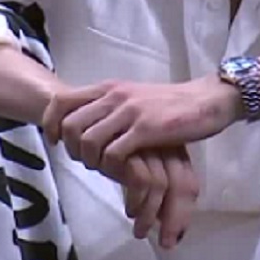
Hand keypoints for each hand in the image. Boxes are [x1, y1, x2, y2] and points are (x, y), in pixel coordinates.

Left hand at [43, 77, 240, 171]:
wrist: (208, 100)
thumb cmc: (172, 105)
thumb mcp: (134, 99)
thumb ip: (109, 107)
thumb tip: (85, 124)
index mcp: (108, 88)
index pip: (61, 101)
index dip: (51, 125)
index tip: (58, 142)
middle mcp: (114, 96)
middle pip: (70, 126)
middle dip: (73, 150)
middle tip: (87, 162)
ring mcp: (130, 112)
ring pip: (88, 141)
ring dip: (92, 162)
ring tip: (106, 169)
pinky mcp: (146, 130)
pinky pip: (113, 153)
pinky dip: (113, 168)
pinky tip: (123, 172)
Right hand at [111, 146, 199, 246]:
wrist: (76, 111)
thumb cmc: (103, 138)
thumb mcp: (131, 158)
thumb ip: (145, 177)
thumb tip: (157, 216)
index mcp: (169, 147)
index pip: (187, 181)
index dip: (183, 210)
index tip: (176, 235)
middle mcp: (162, 144)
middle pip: (184, 185)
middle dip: (177, 218)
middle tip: (167, 242)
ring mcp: (145, 144)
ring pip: (160, 185)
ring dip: (151, 215)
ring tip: (140, 232)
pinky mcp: (127, 145)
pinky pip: (141, 179)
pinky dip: (137, 202)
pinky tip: (129, 212)